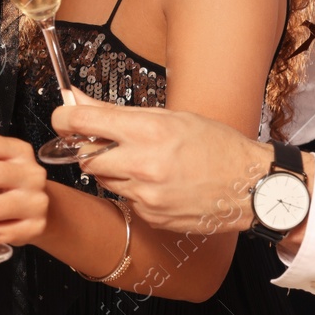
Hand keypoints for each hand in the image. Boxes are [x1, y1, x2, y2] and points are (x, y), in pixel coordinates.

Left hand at [52, 98, 271, 234]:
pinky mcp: (151, 217)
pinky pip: (125, 200)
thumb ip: (115, 112)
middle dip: (92, 150)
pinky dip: (133, 191)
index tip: (63, 119)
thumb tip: (75, 97)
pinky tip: (159, 184)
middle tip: (112, 144)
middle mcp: (143, 165)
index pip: (82, 123)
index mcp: (148, 132)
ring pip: (104, 180)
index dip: (64, 118)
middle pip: (87, 157)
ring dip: (114, 170)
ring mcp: (146, 196)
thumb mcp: (168, 117)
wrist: (251, 187)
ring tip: (145, 163)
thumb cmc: (214, 145)